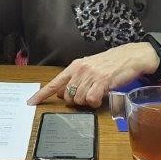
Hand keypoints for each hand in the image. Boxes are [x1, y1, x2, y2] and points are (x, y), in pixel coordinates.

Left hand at [27, 42, 158, 107]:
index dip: (42, 94)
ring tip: (97, 92)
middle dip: (75, 100)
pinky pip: (91, 100)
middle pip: (67, 96)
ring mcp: (91, 75)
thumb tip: (60, 93)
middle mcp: (80, 70)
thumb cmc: (109, 63)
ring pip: (79, 99)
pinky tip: (101, 96)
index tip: (31, 102)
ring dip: (87, 101)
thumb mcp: (88, 68)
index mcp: (75, 66)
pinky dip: (96, 102)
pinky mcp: (102, 81)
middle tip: (87, 94)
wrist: (129, 56)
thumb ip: (74, 79)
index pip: (54, 82)